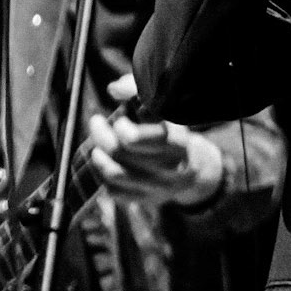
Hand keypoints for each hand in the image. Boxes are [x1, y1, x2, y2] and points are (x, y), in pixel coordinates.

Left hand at [88, 82, 224, 209]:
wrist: (194, 168)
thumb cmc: (172, 129)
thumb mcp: (164, 107)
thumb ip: (140, 90)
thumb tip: (114, 89)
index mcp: (178, 142)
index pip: (135, 138)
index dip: (121, 127)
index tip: (119, 119)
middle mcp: (171, 168)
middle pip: (121, 152)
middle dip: (102, 135)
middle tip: (97, 123)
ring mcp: (159, 188)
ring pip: (114, 173)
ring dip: (99, 156)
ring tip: (97, 145)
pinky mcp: (147, 200)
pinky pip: (114, 191)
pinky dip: (103, 176)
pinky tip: (105, 163)